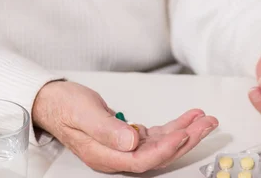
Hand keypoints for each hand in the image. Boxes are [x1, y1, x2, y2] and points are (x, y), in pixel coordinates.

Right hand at [32, 81, 218, 172]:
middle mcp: (118, 155)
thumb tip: (131, 140)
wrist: (53, 101)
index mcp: (106, 156)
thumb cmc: (64, 106)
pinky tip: (189, 117)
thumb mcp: (83, 113)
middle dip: (187, 140)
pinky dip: (176, 126)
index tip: (184, 134)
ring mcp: (126, 147)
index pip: (142, 160)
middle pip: (160, 154)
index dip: (165, 149)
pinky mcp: (131, 137)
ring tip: (206, 119)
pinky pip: (159, 135)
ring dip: (187, 132)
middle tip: (207, 124)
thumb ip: (107, 129)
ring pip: (163, 144)